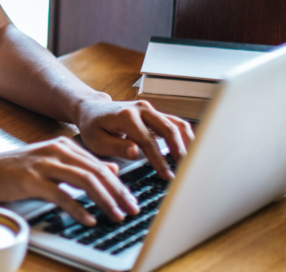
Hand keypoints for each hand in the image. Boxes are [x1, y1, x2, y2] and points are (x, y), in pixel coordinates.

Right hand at [0, 137, 140, 225]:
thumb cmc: (18, 168)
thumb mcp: (53, 161)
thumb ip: (81, 165)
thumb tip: (112, 169)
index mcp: (64, 146)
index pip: (99, 165)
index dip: (119, 184)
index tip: (130, 200)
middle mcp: (57, 151)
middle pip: (96, 172)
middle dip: (117, 193)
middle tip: (131, 209)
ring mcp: (44, 164)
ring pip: (84, 181)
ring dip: (104, 200)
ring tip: (116, 215)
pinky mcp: (32, 179)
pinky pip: (61, 195)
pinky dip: (78, 208)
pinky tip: (89, 219)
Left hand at [74, 98, 193, 180]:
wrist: (92, 108)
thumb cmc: (93, 127)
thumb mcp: (96, 141)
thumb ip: (116, 147)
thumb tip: (135, 153)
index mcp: (126, 116)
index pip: (147, 141)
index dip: (159, 160)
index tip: (168, 176)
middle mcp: (141, 109)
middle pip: (168, 128)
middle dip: (180, 150)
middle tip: (187, 170)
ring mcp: (150, 109)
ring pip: (175, 123)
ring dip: (186, 142)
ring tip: (193, 162)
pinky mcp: (155, 113)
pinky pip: (175, 122)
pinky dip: (185, 136)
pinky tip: (190, 151)